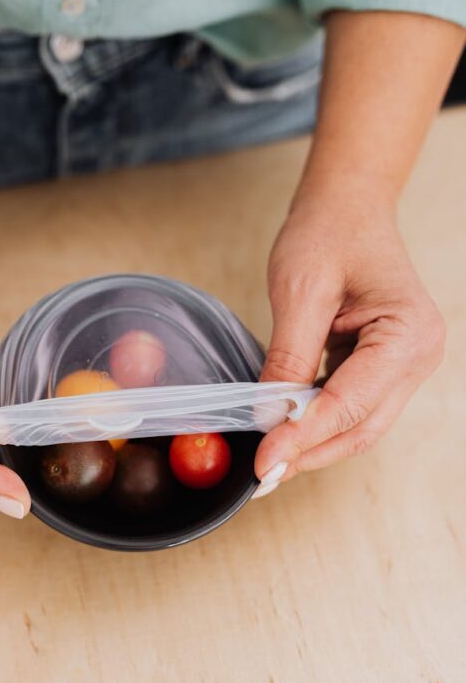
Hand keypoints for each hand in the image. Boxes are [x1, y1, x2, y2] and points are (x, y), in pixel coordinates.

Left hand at [254, 191, 445, 495]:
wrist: (347, 206)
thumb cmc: (329, 233)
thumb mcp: (300, 291)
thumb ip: (288, 357)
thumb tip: (270, 416)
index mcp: (407, 333)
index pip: (351, 403)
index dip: (303, 438)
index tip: (265, 464)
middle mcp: (418, 355)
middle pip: (362, 426)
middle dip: (310, 453)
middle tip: (263, 476)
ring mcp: (407, 364)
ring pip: (359, 424)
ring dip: (314, 444)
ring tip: (269, 460)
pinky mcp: (385, 366)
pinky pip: (352, 406)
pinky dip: (318, 422)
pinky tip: (284, 430)